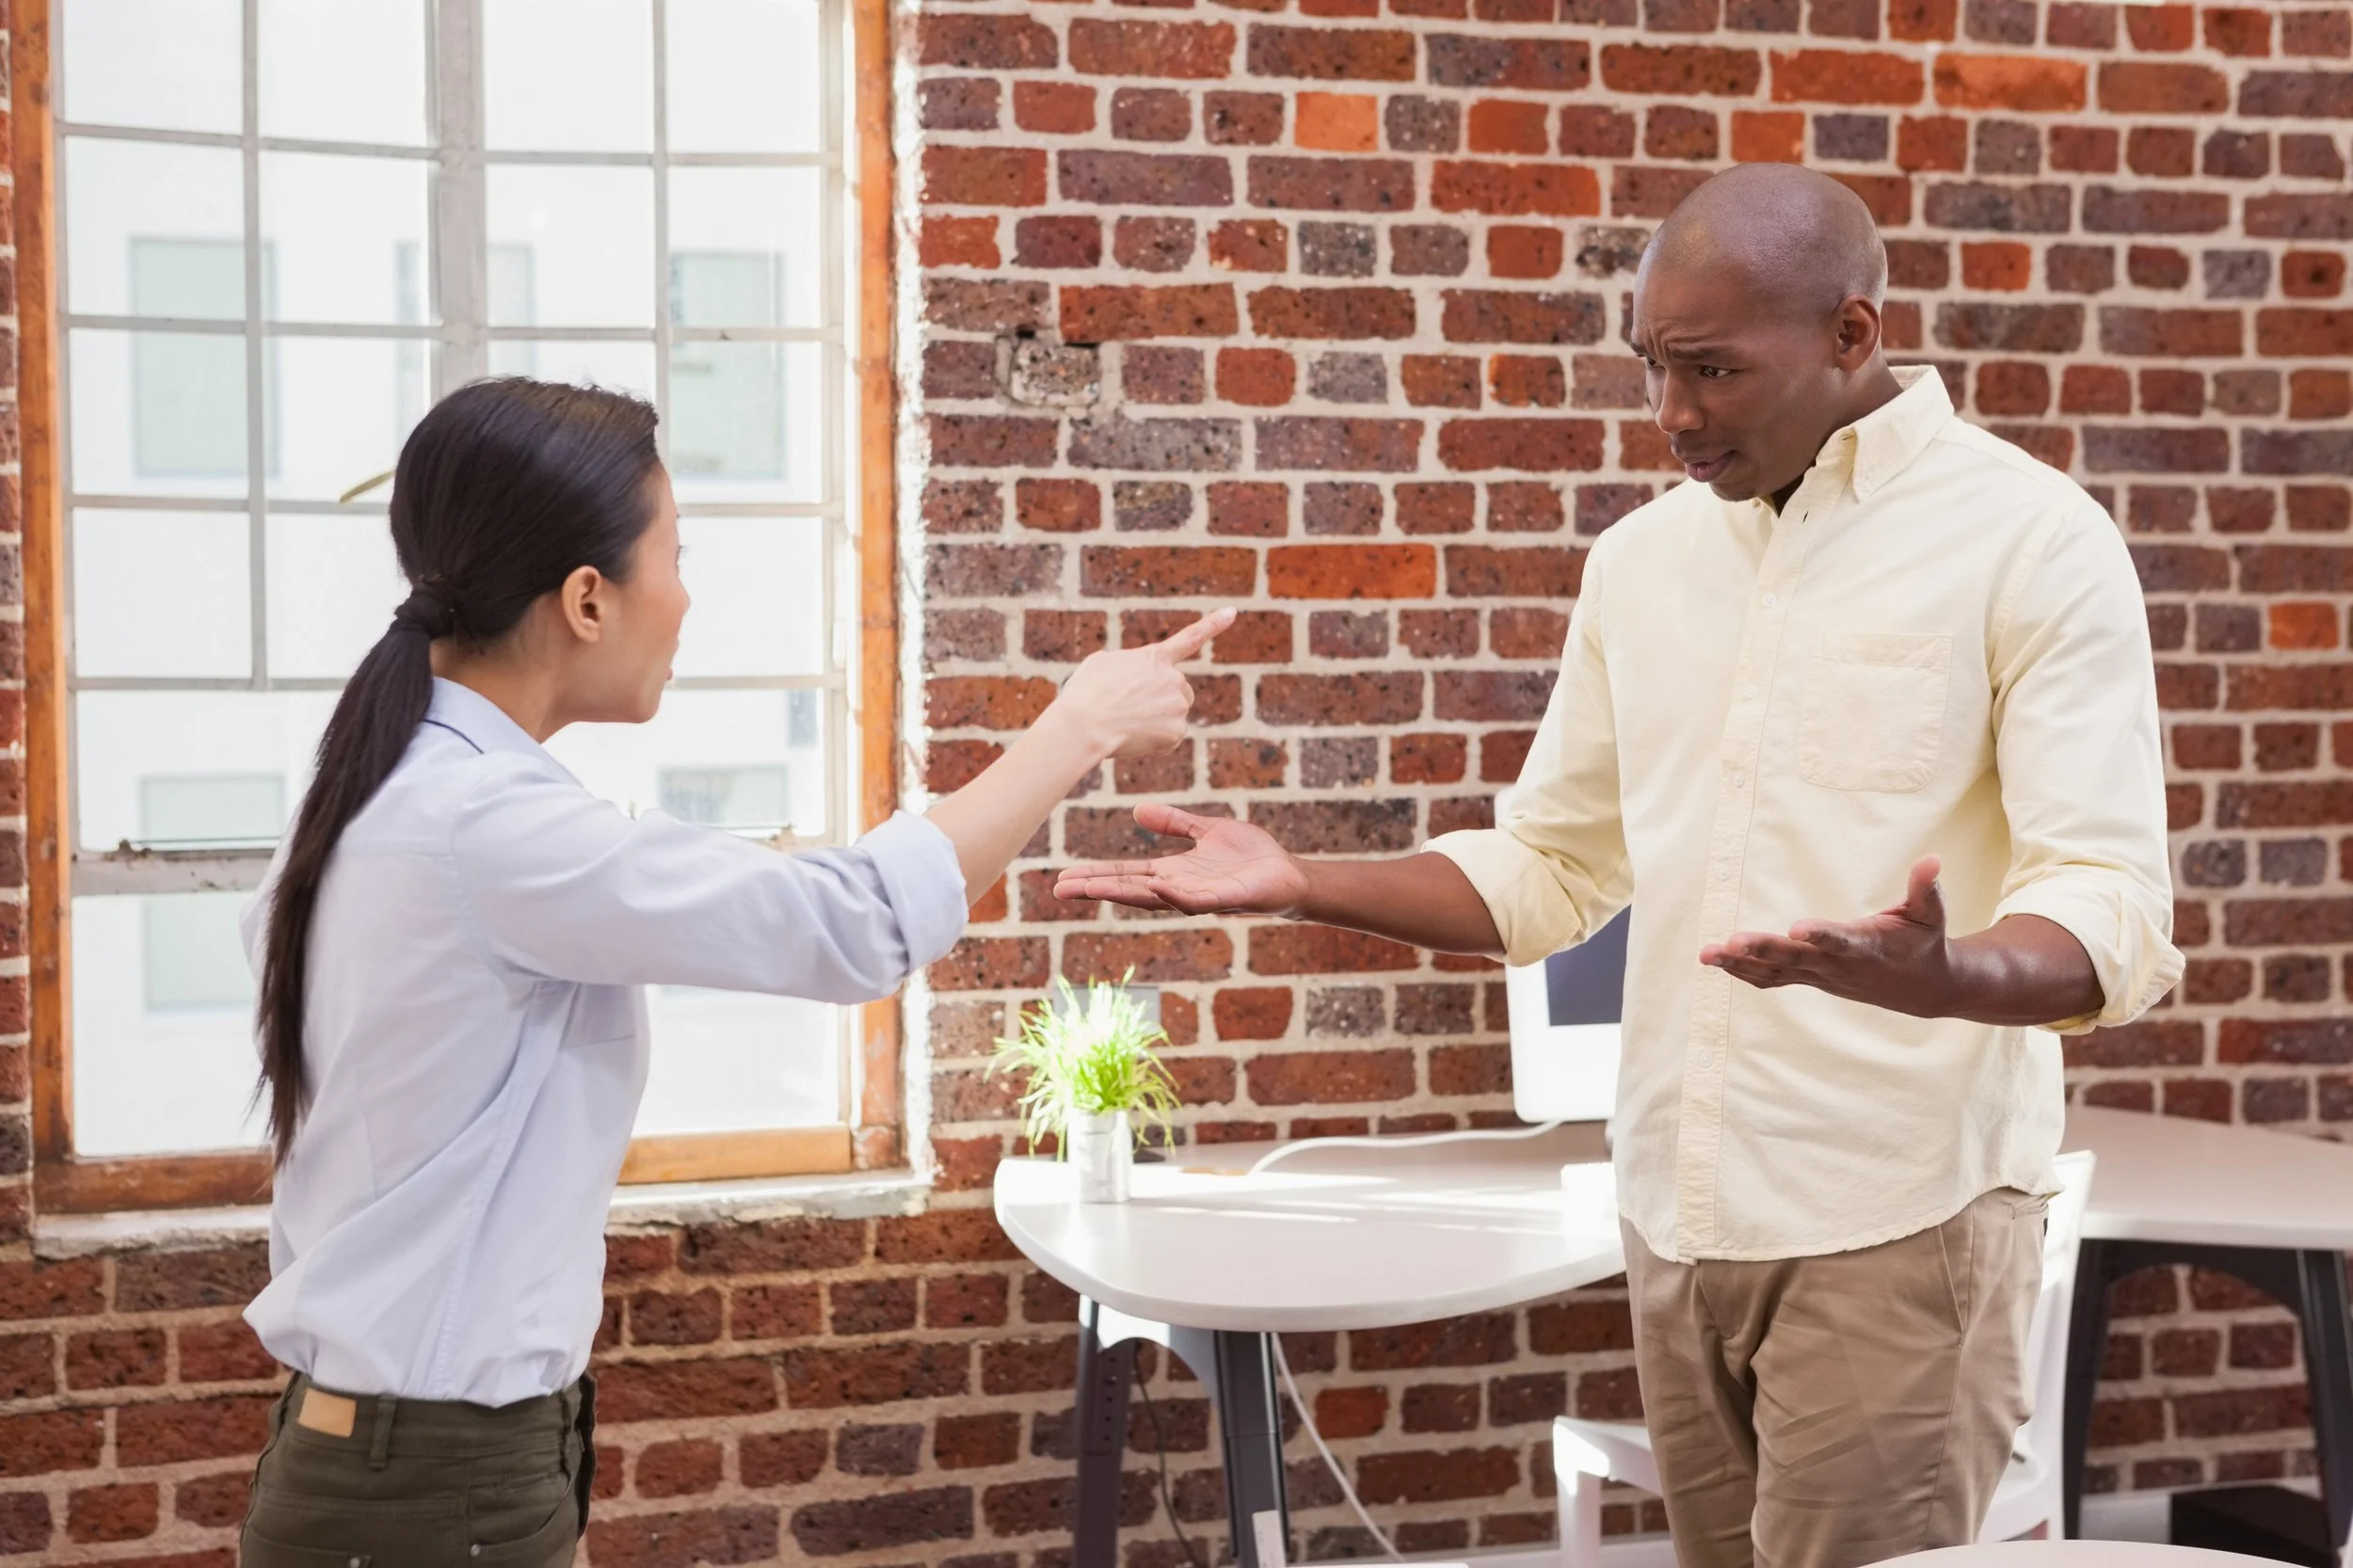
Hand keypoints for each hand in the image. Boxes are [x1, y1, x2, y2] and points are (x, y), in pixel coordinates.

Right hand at [1050, 609, 1233, 760]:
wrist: (1085, 724)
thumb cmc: (1085, 693)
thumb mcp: (1101, 664)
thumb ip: (1127, 666)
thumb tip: (1133, 681)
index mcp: (1155, 657)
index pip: (1190, 638)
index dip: (1213, 624)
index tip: (1232, 612)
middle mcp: (1174, 678)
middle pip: (1179, 691)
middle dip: (1163, 701)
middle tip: (1130, 709)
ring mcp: (1178, 705)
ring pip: (1174, 715)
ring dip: (1157, 721)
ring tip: (1127, 722)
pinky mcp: (1176, 731)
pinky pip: (1169, 740)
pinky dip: (1154, 743)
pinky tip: (1132, 738)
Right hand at [1054, 803, 1311, 915]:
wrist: (1289, 875)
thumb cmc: (1250, 858)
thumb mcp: (1206, 832)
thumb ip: (1175, 823)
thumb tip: (1138, 811)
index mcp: (1173, 873)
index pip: (1126, 875)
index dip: (1096, 876)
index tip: (1065, 877)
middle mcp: (1180, 889)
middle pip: (1131, 890)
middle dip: (1096, 889)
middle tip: (1061, 889)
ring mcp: (1201, 897)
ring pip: (1156, 898)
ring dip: (1125, 894)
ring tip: (1093, 889)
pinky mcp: (1226, 899)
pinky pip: (1197, 898)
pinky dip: (1176, 893)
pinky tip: (1156, 885)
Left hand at [1699, 855, 1958, 1016]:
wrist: (1926, 989)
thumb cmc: (1925, 941)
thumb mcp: (1932, 914)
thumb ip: (1925, 888)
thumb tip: (1933, 859)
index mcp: (1868, 946)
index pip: (1841, 941)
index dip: (1820, 935)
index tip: (1796, 928)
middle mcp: (1839, 965)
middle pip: (1796, 958)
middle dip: (1763, 950)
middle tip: (1731, 941)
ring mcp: (1823, 977)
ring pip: (1776, 972)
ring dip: (1740, 964)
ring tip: (1706, 953)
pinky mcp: (1813, 980)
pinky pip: (1773, 980)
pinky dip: (1745, 973)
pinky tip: (1718, 963)